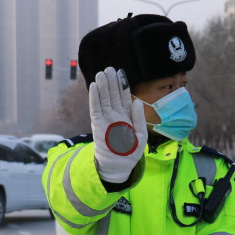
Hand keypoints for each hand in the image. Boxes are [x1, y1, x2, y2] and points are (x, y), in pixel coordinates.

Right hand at [89, 67, 146, 182]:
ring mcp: (106, 119)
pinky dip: (94, 98)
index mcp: (126, 115)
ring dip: (102, 86)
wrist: (119, 165)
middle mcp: (115, 114)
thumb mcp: (141, 135)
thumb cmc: (131, 152)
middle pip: (113, 95)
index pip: (123, 97)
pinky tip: (94, 86)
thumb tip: (137, 102)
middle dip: (111, 82)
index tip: (120, 72)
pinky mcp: (98, 124)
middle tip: (109, 68)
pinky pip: (95, 108)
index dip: (122, 85)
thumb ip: (139, 119)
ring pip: (103, 99)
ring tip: (101, 73)